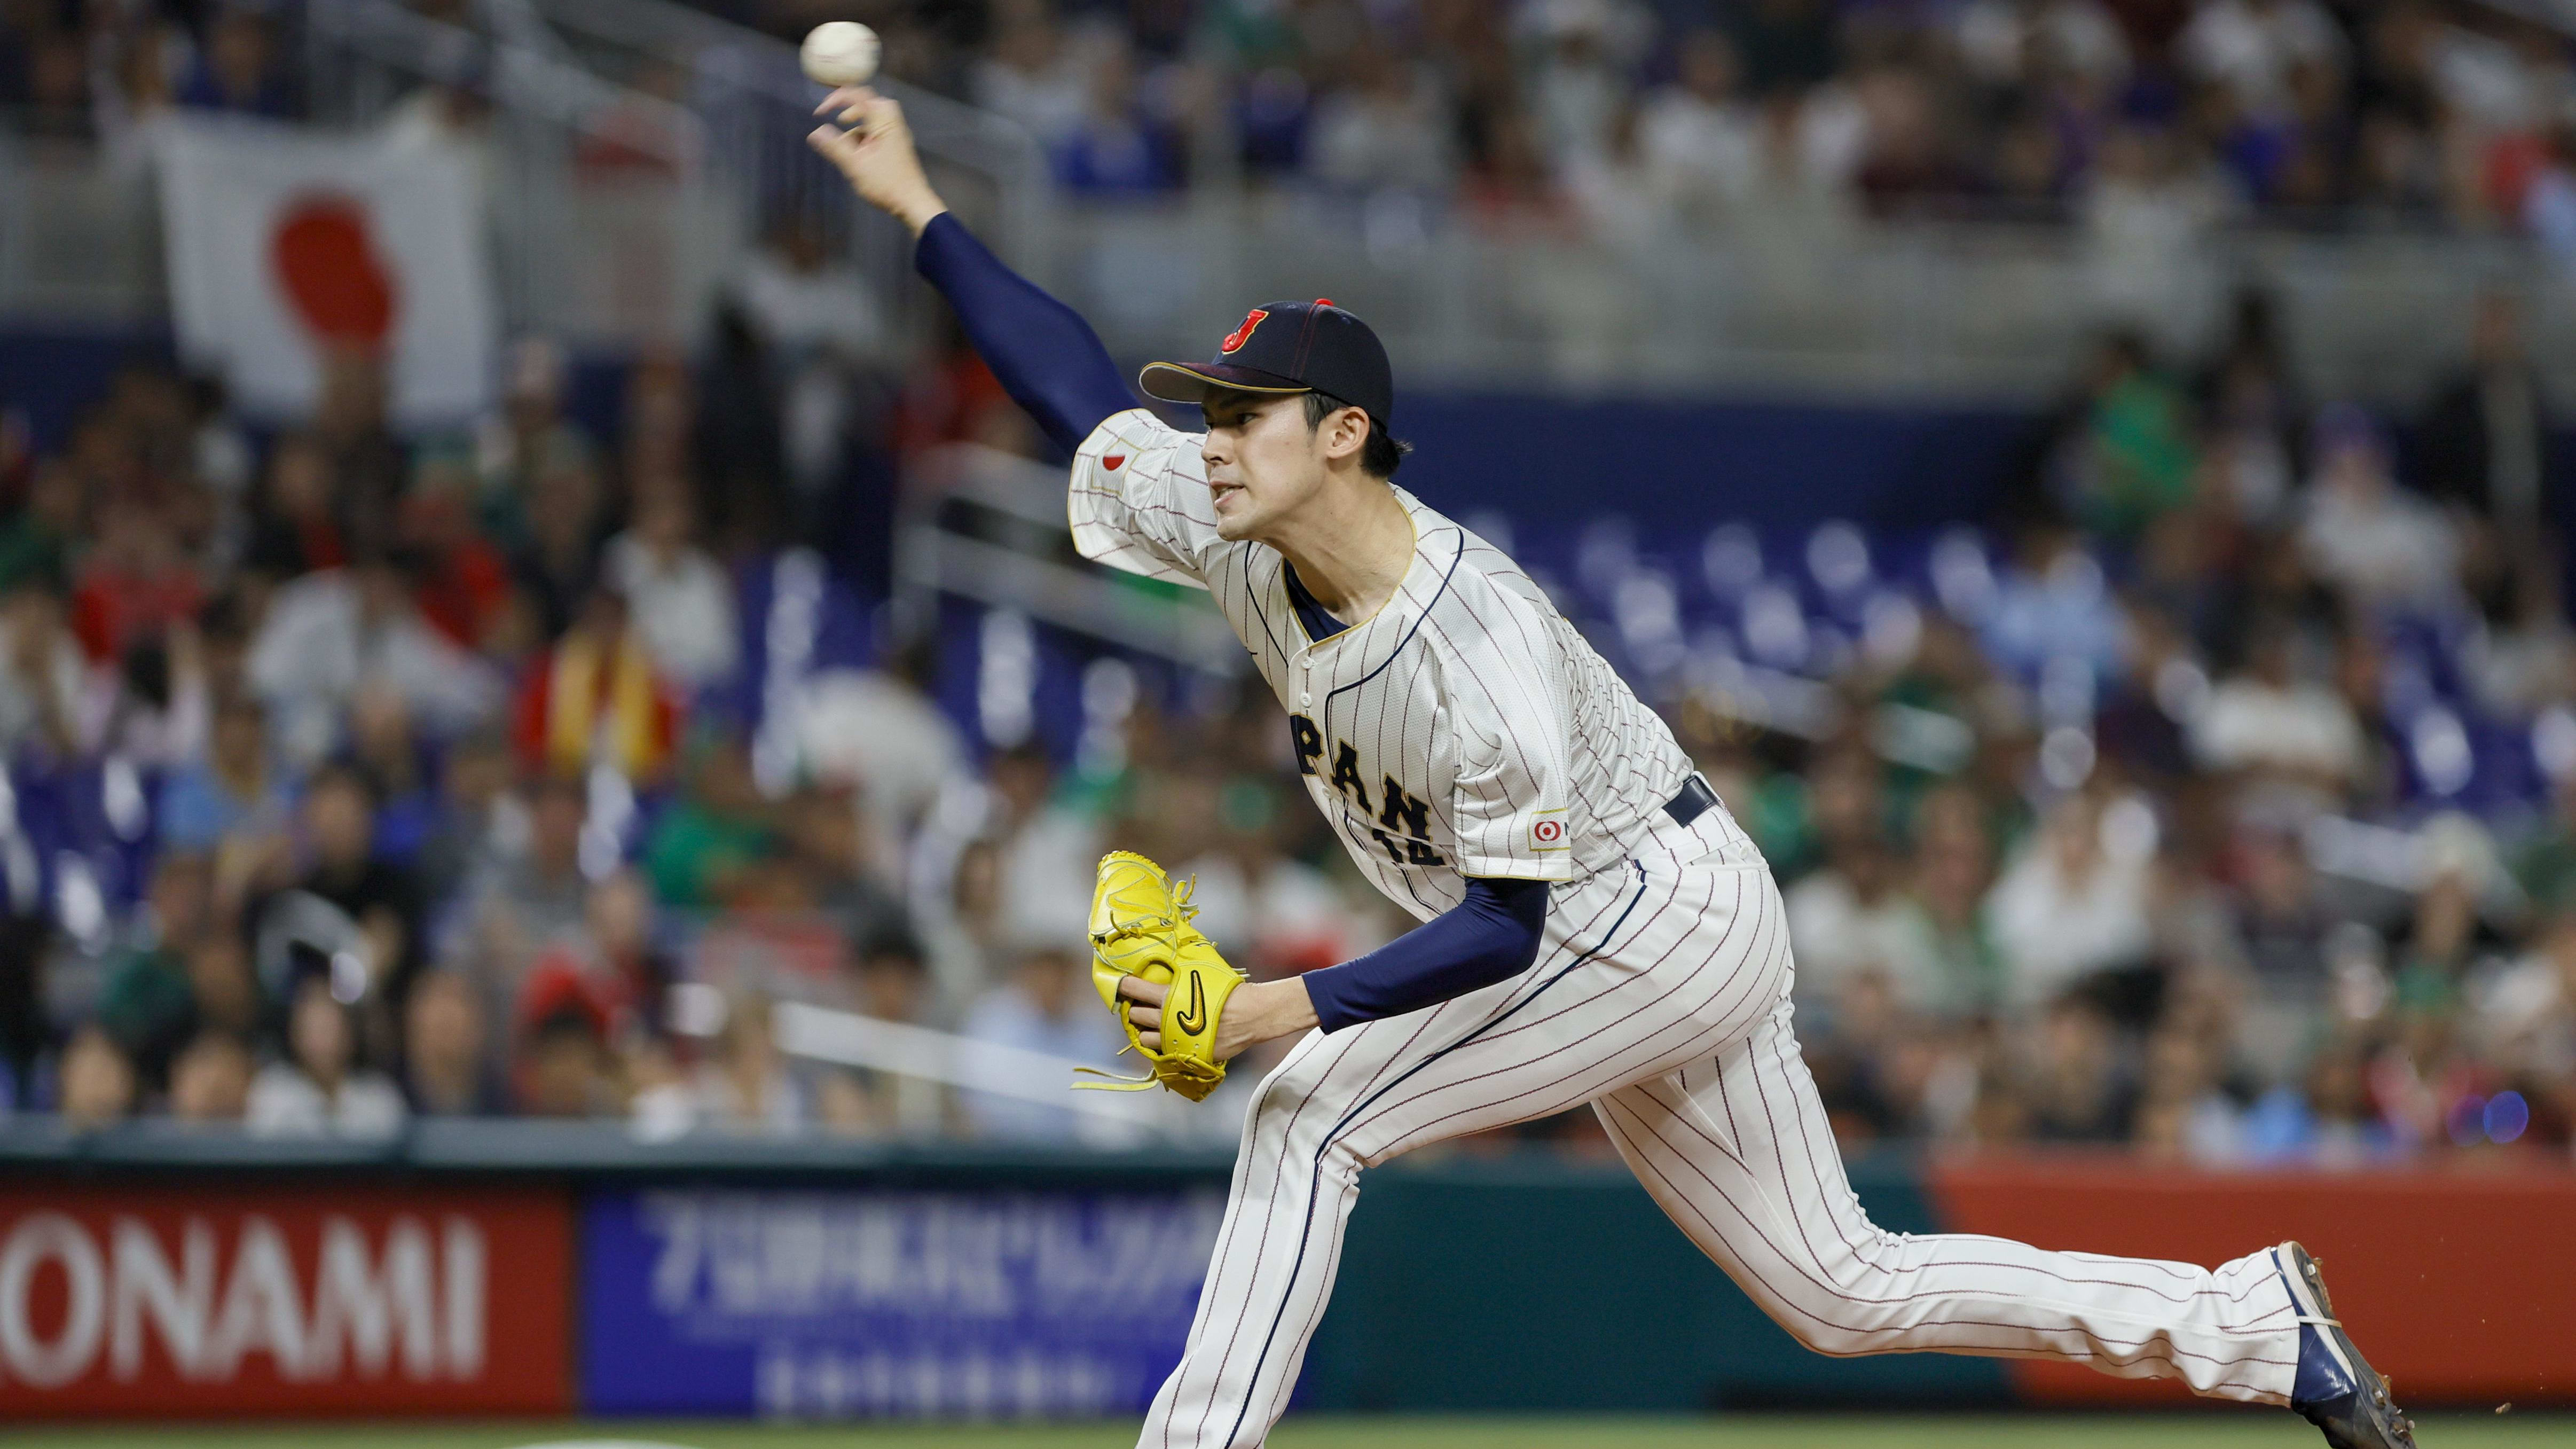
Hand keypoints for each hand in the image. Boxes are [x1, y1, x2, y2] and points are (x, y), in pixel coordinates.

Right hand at [807, 87, 947, 235]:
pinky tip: (858, 158)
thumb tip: (814, 133)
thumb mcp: (856, 165)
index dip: (837, 97)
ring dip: (857, 128)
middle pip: (871, 103)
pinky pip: (878, 134)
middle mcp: (893, 125)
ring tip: (846, 147)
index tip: (821, 112)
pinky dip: (865, 139)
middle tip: (840, 121)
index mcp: (884, 123)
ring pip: (874, 120)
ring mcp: (896, 136)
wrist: (913, 204)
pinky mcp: (896, 148)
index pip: (860, 95)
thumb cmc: (886, 184)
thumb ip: (835, 147)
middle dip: (851, 109)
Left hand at [1117, 975, 1316, 1060]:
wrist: (1252, 1015)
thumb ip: (1180, 973)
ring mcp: (1175, 1040)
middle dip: (1135, 1010)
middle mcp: (1167, 1019)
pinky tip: (1168, 1038)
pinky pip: (1163, 1054)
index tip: (1121, 985)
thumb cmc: (1229, 989)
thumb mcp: (1203, 973)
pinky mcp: (1185, 1054)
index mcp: (1169, 996)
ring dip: (1145, 1031)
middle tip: (1140, 1006)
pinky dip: (1161, 1047)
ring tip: (1153, 1025)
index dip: (1124, 986)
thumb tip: (1166, 962)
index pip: (1133, 989)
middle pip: (1135, 1016)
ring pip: (1144, 1040)